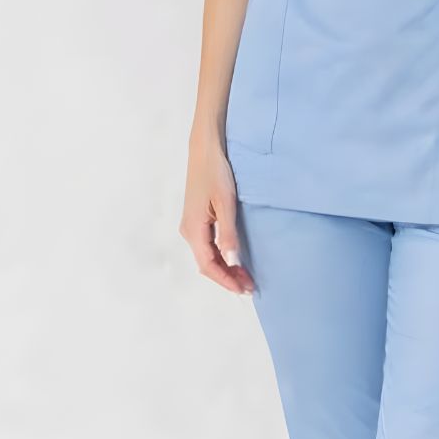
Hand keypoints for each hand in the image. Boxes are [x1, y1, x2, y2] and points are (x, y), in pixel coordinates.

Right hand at [179, 134, 254, 293]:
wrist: (205, 150)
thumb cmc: (215, 172)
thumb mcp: (225, 203)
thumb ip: (228, 233)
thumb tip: (231, 260)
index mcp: (194, 229)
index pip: (208, 265)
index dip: (226, 280)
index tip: (244, 289)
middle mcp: (189, 231)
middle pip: (207, 264)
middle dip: (227, 277)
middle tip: (250, 286)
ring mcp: (192, 225)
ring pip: (207, 256)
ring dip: (225, 268)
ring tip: (245, 276)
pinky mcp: (197, 219)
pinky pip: (208, 246)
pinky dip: (221, 256)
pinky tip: (234, 258)